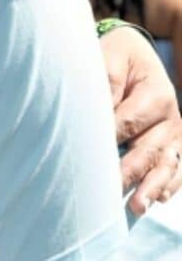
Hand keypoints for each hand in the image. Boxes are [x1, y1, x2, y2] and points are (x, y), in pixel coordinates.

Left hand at [102, 28, 181, 212]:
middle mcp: (170, 116)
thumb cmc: (116, 58)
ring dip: (152, 187)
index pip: (128, 123)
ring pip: (166, 164)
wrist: (134, 53)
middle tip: (110, 193)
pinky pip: (177, 167)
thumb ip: (106, 84)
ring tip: (138, 207)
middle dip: (130, 173)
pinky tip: (160, 200)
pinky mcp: (175, 143)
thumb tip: (99, 112)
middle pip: (148, 150)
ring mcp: (175, 133)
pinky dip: (170, 184)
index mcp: (155, 94)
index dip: (108, 141)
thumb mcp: (110, 60)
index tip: (88, 159)